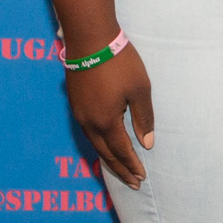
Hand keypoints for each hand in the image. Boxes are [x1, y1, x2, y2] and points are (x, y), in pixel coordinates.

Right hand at [66, 45, 152, 190]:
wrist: (90, 39)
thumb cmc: (120, 63)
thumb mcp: (140, 90)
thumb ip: (143, 118)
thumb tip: (146, 144)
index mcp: (106, 122)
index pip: (121, 151)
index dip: (132, 166)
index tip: (141, 178)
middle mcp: (89, 123)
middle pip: (105, 154)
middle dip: (120, 169)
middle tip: (133, 183)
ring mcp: (79, 114)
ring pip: (94, 144)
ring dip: (108, 159)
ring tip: (120, 170)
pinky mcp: (75, 104)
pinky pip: (87, 132)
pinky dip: (99, 144)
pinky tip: (105, 145)